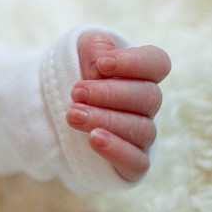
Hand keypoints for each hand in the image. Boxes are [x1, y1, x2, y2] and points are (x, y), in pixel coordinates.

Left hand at [67, 32, 170, 181]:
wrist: (53, 111)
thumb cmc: (76, 76)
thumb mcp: (79, 51)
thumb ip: (94, 47)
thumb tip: (102, 63)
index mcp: (140, 74)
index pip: (158, 63)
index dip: (134, 63)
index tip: (102, 65)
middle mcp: (146, 105)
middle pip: (148, 97)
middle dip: (109, 93)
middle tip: (77, 92)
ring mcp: (141, 135)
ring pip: (141, 129)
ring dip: (106, 120)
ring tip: (74, 115)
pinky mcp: (131, 163)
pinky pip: (137, 162)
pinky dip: (117, 150)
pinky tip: (94, 139)